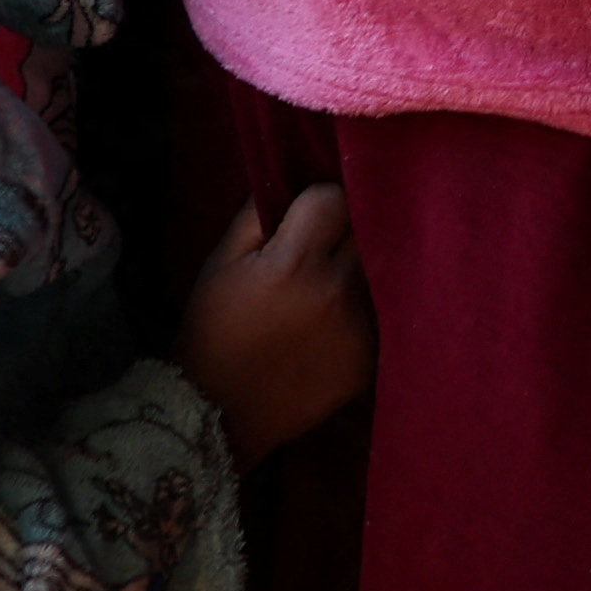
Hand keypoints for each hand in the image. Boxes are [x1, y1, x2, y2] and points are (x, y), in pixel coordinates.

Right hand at [177, 185, 372, 463]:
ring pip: (375, 270)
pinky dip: (360, 308)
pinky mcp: (369, 360)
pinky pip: (377, 312)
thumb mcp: (220, 262)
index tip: (305, 219)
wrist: (220, 413)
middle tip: (321, 246)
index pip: (334, 198)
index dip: (318, 202)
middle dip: (344, 230)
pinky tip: (329, 324)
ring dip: (357, 268)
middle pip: (363, 229)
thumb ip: (258, 213)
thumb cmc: (213, 329)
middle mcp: (335, 293)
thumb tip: (294, 176)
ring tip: (323, 287)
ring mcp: (358, 330)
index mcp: (293, 264)